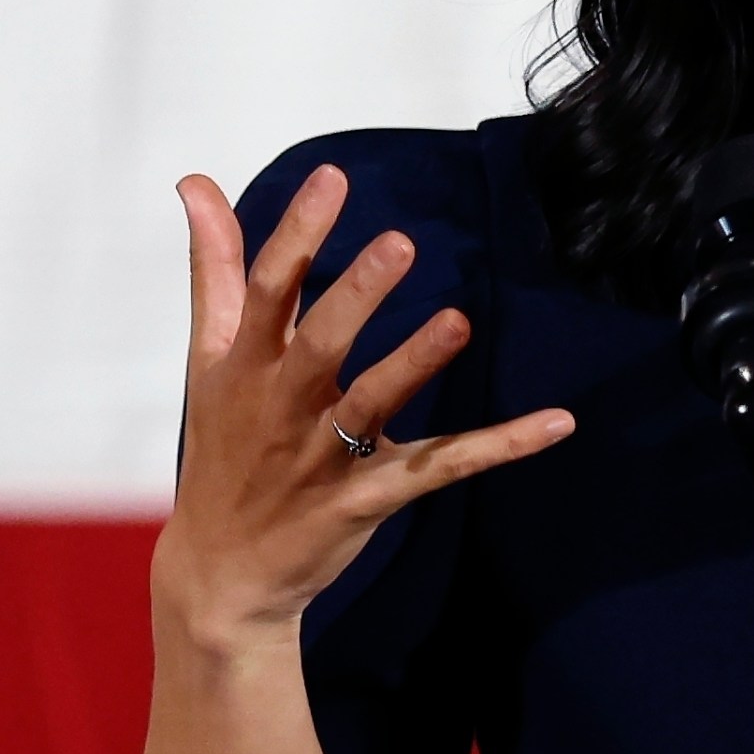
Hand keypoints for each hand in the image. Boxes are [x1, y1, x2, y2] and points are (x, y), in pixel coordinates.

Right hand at [151, 164, 574, 647]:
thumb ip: (215, 269)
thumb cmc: (222, 448)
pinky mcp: (367, 500)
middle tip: (400, 244)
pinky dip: (499, 446)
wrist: (219, 574)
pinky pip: (439, 468)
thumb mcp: (208, 358)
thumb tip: (198, 181)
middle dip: (355, 296)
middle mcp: (283, 409)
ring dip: (414, 364)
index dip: (296, 235)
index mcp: (245, 366)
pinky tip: (556, 422)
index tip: (331, 179)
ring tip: (458, 321)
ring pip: (373, 406)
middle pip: (319, 346)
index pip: (268, 292)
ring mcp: (326, 459)